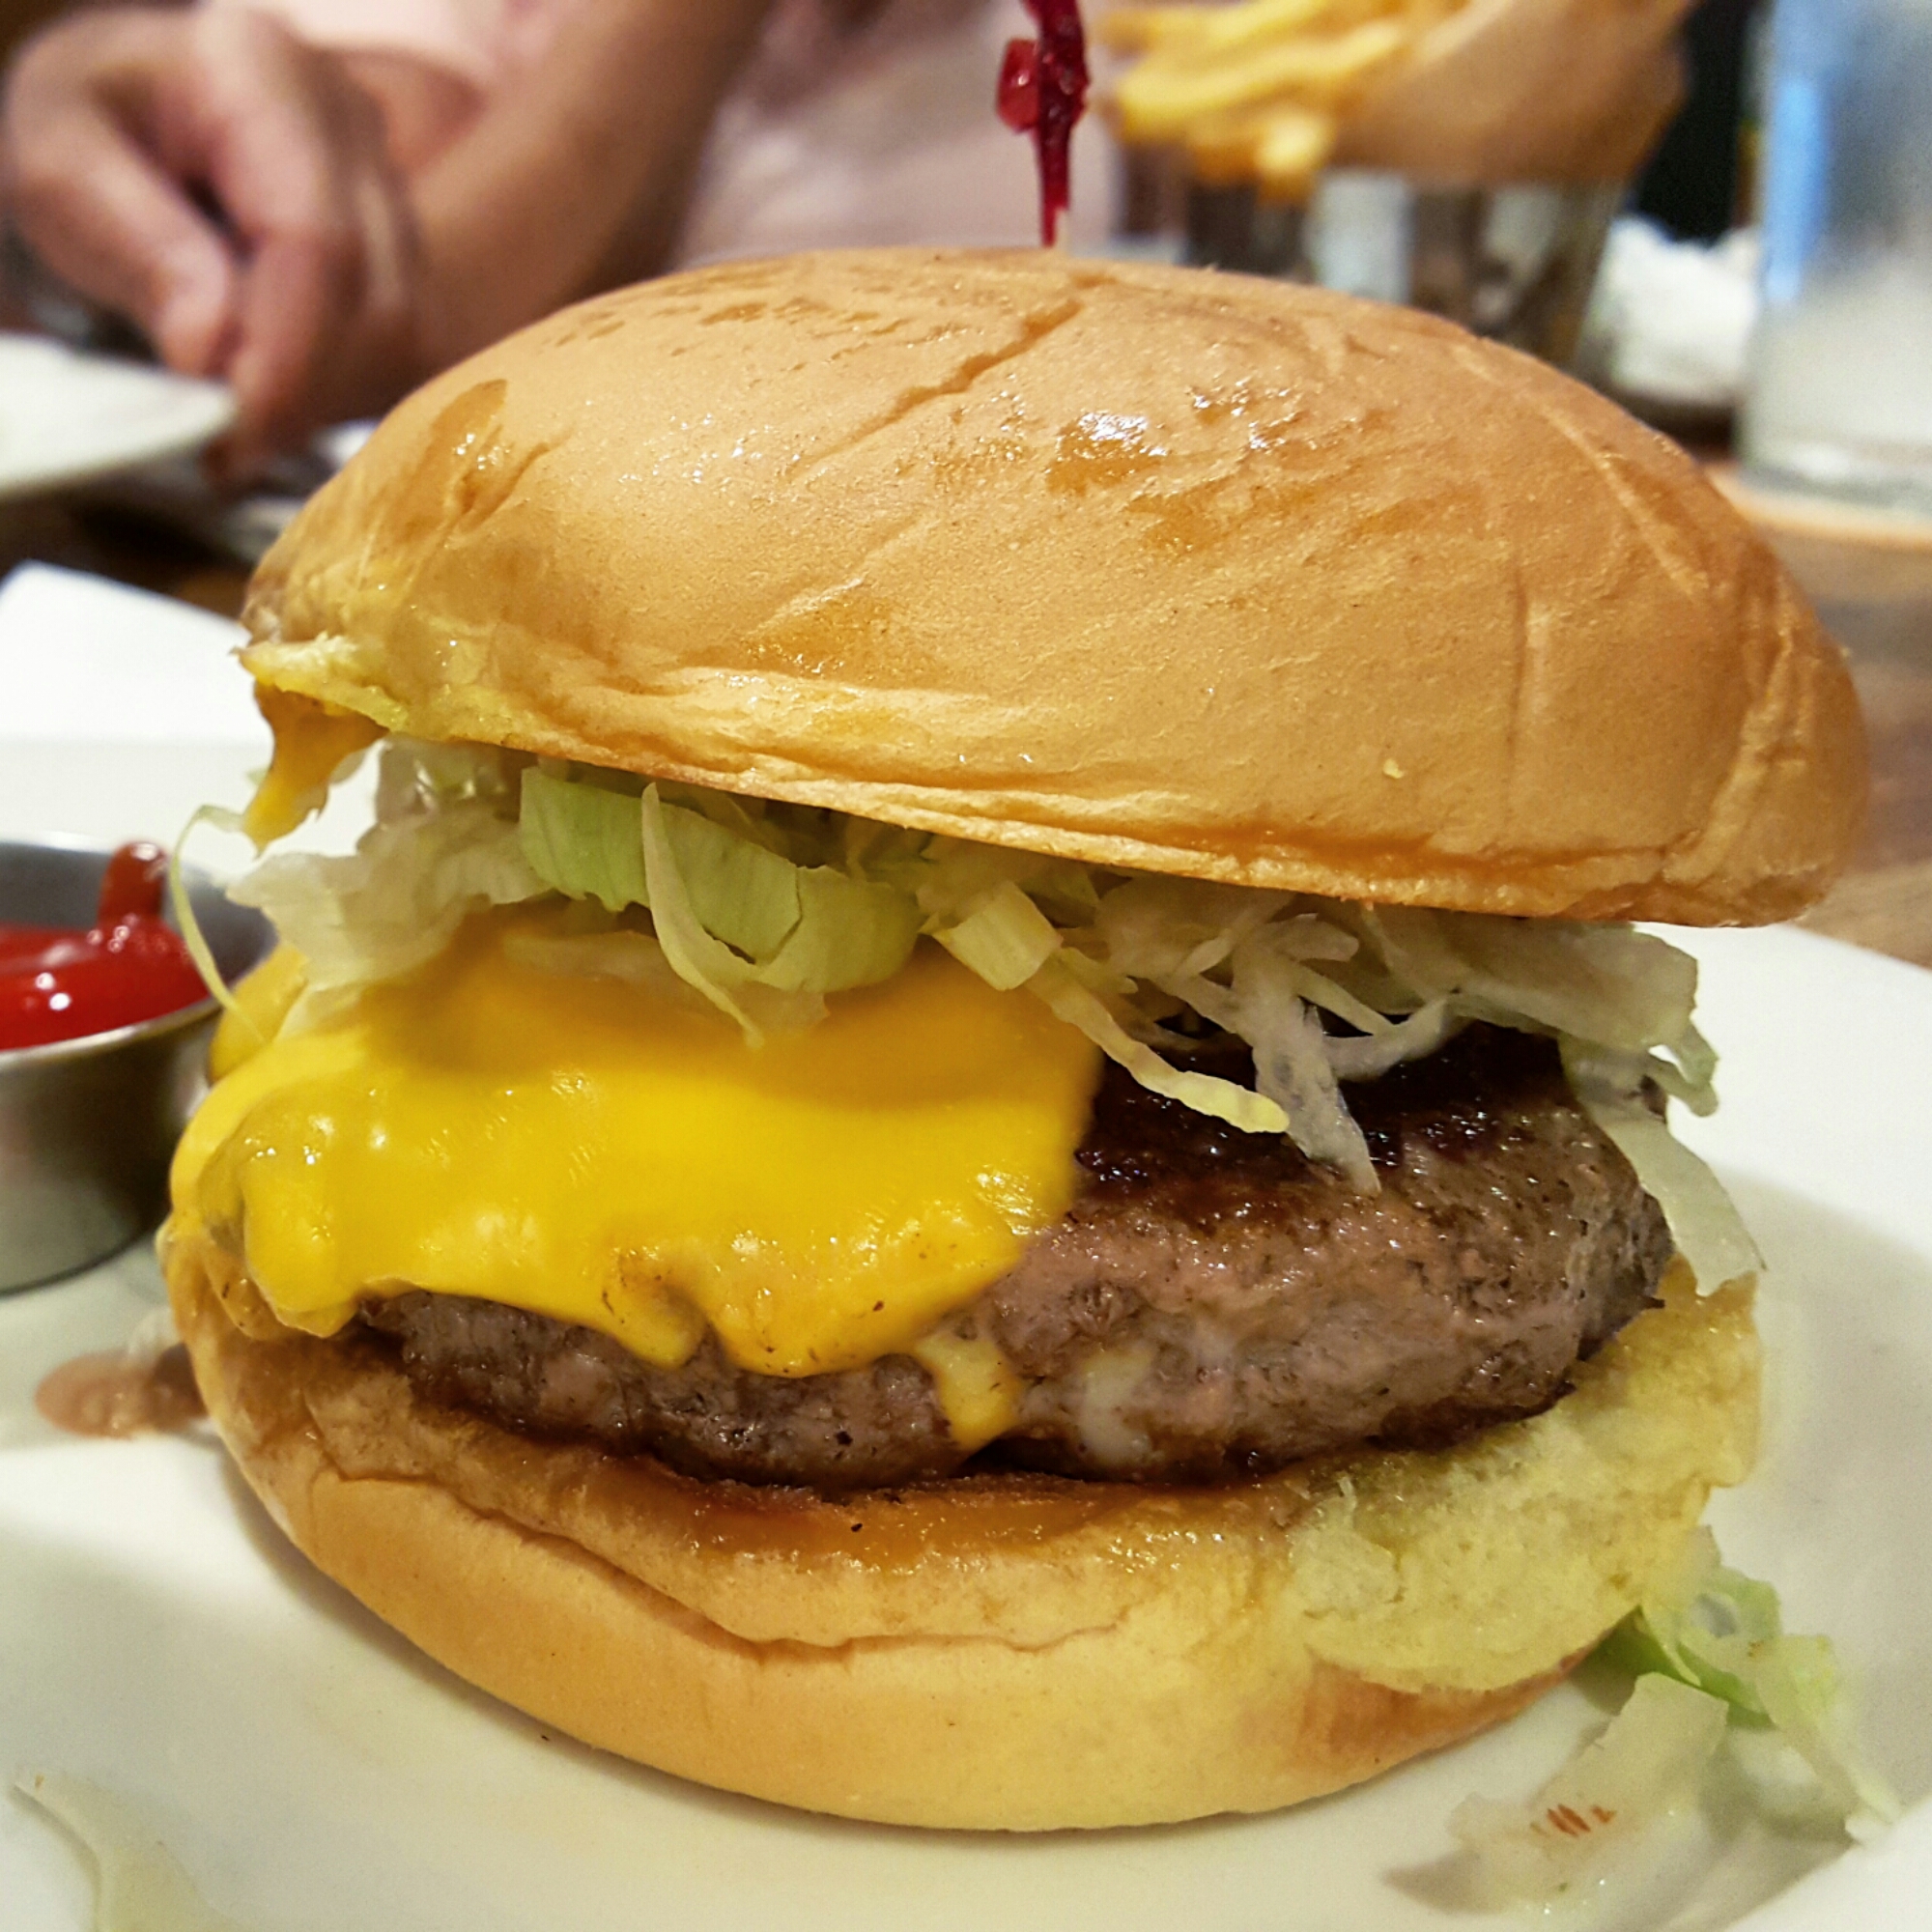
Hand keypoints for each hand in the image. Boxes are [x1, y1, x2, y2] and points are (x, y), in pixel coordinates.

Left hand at [2, 7, 428, 471]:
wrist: (126, 110)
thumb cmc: (86, 130)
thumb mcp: (59, 169)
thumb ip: (139, 249)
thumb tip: (213, 353)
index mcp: (258, 75)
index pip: (316, 243)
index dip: (290, 359)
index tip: (238, 437)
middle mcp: (348, 122)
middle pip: (380, 300)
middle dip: (308, 393)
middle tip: (228, 446)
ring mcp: (388, 182)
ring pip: (406, 334)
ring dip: (329, 400)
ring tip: (246, 421)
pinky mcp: (403, 242)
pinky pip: (404, 345)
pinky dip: (344, 389)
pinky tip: (281, 395)